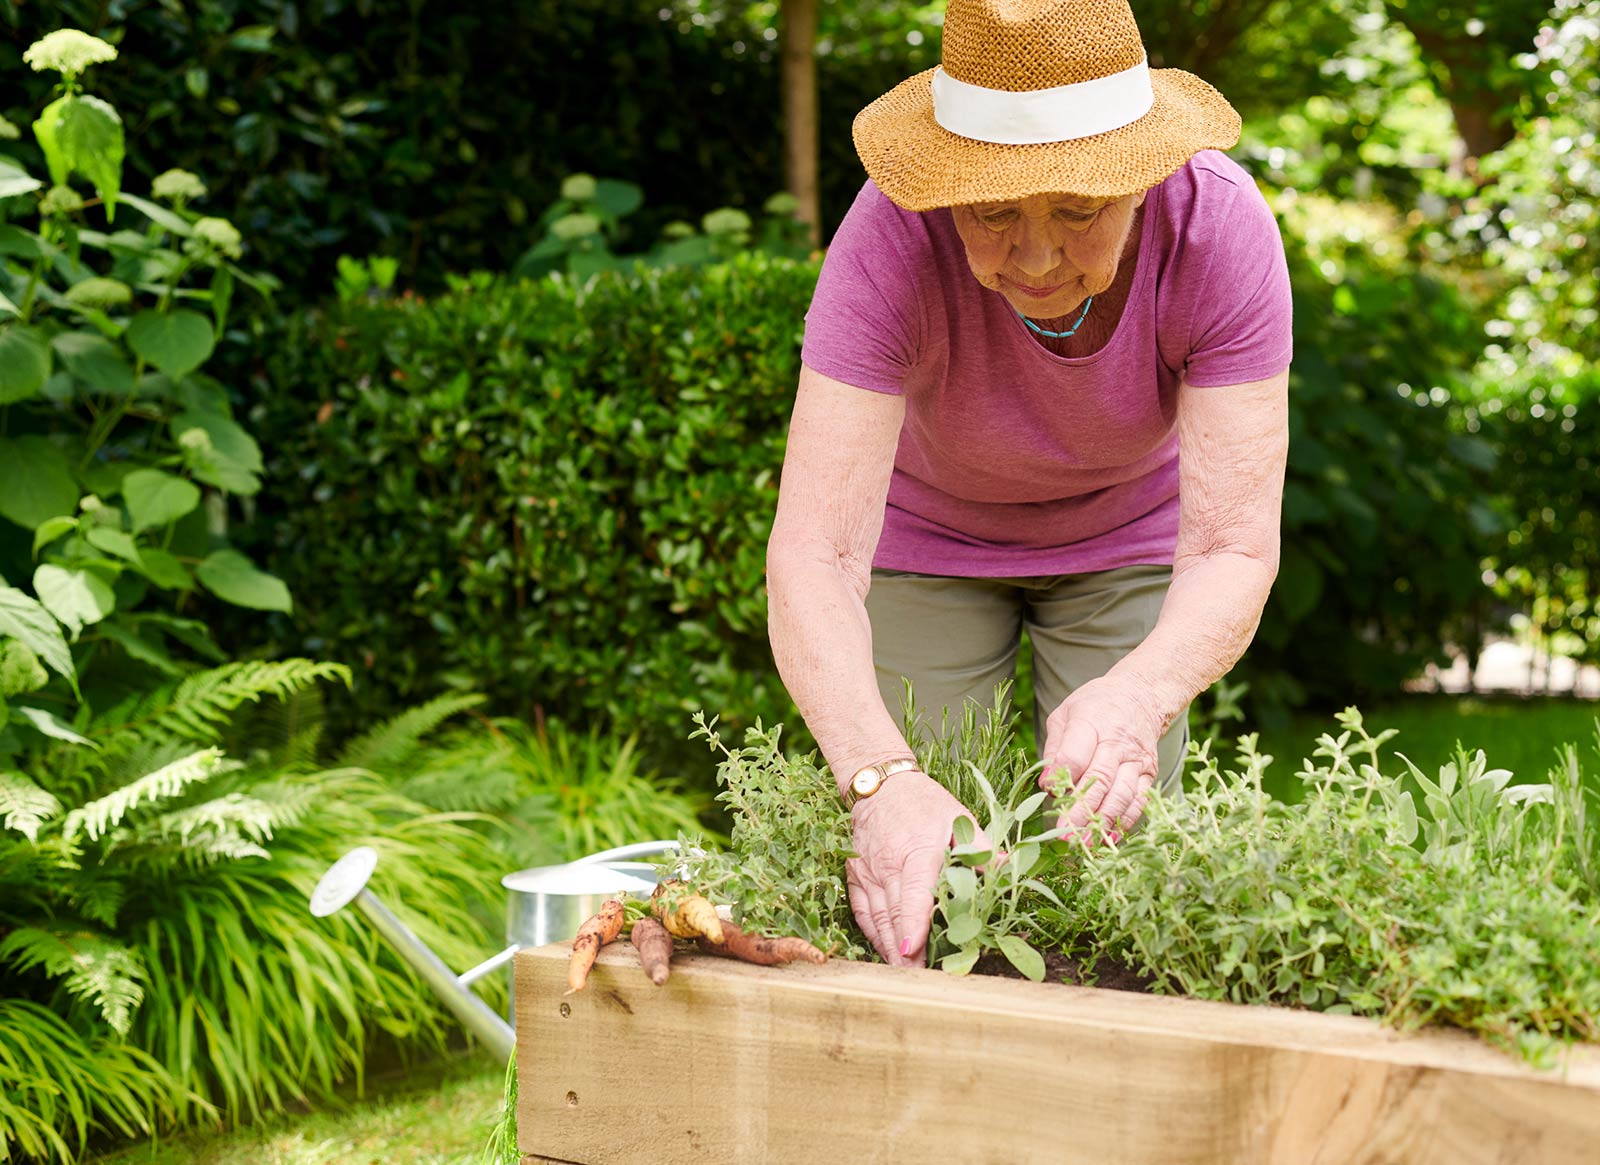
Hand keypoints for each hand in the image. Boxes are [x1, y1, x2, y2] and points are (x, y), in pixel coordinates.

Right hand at [846, 771, 986, 966]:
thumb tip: (1011, 868)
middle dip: (904, 949)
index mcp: (917, 851)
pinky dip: (872, 933)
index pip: (913, 894)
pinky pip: (862, 910)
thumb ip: (982, 847)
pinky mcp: (856, 874)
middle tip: (917, 980)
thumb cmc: (924, 803)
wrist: (881, 786)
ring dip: (888, 947)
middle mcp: (889, 865)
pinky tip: (885, 950)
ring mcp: (869, 871)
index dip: (914, 924)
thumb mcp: (957, 818)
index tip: (914, 951)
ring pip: (876, 917)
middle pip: (895, 914)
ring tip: (903, 973)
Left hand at [1040, 676, 1161, 841]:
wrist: (1140, 696)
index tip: (1048, 792)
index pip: (1076, 754)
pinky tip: (1109, 837)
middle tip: (1064, 835)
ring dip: (1103, 822)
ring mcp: (1136, 760)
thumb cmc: (1093, 708)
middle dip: (1081, 811)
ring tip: (1084, 843)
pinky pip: (1139, 801)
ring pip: (1121, 795)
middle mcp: (1117, 743)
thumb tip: (1047, 783)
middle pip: (1099, 780)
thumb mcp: (1064, 715)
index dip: (1061, 776)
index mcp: (1091, 722)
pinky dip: (1125, 821)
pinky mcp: (1149, 774)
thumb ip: (1054, 749)